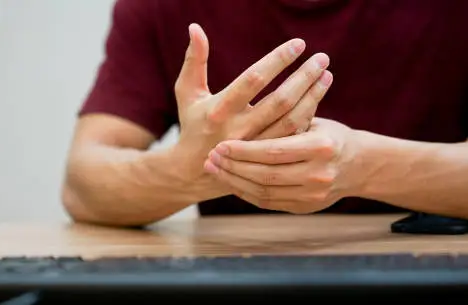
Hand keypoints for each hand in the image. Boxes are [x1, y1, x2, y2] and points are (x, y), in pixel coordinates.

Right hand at [171, 23, 332, 182]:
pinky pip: (293, 136)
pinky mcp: (265, 159)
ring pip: (291, 121)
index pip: (253, 81)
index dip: (277, 61)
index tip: (298, 44)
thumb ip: (194, 60)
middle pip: (279, 101)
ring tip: (326, 74)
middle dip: (304, 77)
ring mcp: (254, 147)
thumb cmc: (192, 124)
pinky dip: (308, 116)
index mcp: (218, 110)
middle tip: (322, 58)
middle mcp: (238, 130)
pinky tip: (316, 97)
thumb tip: (195, 27)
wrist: (193, 171)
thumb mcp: (187, 92)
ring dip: (312, 96)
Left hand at [203, 118, 359, 213]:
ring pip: (263, 191)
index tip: (220, 144)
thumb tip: (243, 110)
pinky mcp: (305, 208)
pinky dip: (245, 192)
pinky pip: (267, 202)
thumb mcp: (312, 121)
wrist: (359, 165)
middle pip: (265, 174)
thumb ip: (284, 120)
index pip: (273, 151)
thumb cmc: (328, 135)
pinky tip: (230, 181)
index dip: (243, 150)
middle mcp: (318, 174)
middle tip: (210, 158)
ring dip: (234, 181)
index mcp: (320, 146)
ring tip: (214, 169)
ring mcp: (313, 195)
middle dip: (233, 167)